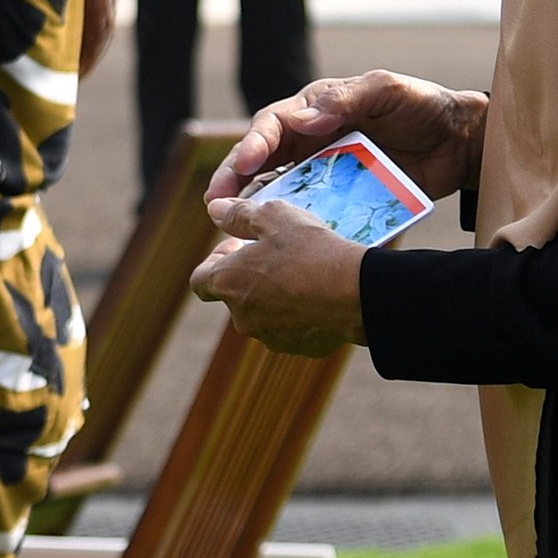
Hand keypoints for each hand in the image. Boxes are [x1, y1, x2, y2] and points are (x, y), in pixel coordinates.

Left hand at [191, 193, 369, 357]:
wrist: (358, 293)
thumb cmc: (311, 250)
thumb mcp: (273, 216)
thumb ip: (237, 214)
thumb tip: (214, 209)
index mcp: (228, 284)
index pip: (200, 281)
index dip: (214, 262)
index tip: (236, 247)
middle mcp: (243, 317)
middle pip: (235, 296)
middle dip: (249, 276)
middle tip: (274, 255)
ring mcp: (271, 336)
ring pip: (264, 313)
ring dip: (274, 295)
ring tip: (301, 272)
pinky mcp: (300, 348)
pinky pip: (293, 328)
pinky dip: (299, 313)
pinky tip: (320, 294)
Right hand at [206, 70, 484, 214]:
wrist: (461, 143)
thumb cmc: (421, 106)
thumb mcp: (386, 90)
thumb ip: (346, 98)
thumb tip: (305, 117)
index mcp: (314, 111)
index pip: (272, 124)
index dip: (253, 143)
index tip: (245, 162)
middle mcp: (311, 143)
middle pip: (261, 161)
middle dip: (234, 180)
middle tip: (215, 203)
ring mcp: (325, 174)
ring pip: (279, 191)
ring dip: (254, 208)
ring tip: (230, 229)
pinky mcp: (343, 201)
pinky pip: (313, 216)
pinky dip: (294, 229)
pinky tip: (281, 248)